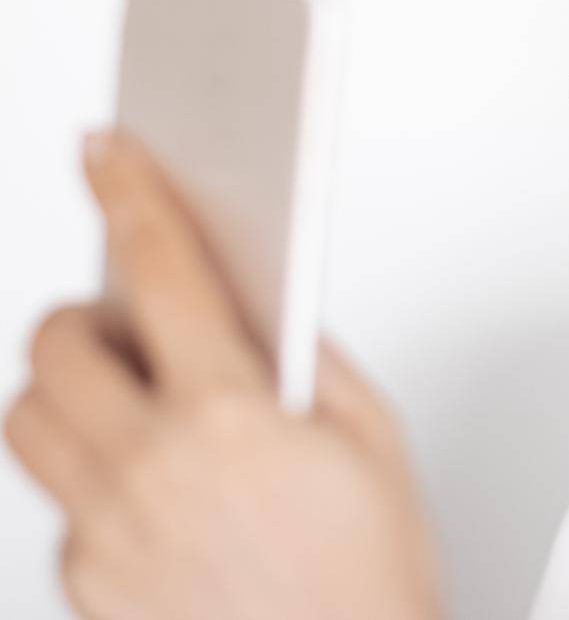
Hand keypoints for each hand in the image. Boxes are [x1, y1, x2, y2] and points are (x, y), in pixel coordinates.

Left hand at [3, 128, 445, 619]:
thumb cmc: (375, 569)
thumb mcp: (371, 434)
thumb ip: (303, 352)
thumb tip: (252, 302)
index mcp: (229, 415)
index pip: (160, 270)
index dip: (129, 193)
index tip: (108, 151)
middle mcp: (147, 469)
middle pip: (54, 346)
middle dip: (86, 312)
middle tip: (134, 321)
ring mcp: (103, 532)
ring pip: (29, 422)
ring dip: (69, 391)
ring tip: (131, 401)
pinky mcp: (84, 584)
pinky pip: (60, 502)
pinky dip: (97, 477)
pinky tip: (162, 494)